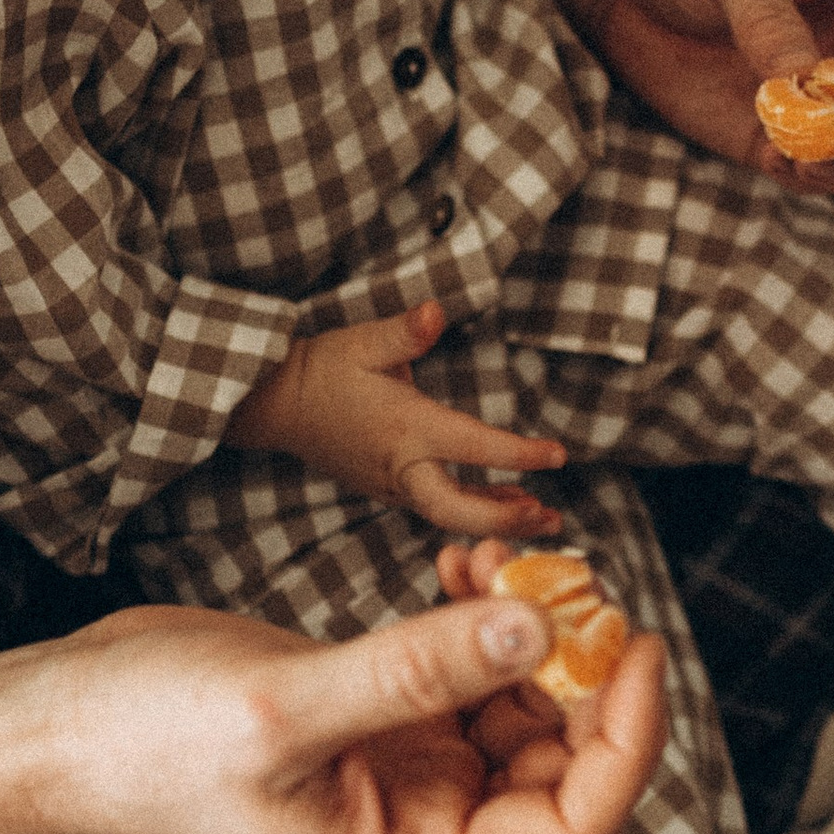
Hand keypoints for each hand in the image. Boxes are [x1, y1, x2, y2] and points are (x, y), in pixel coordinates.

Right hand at [30, 588, 666, 833]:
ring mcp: (409, 769)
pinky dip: (484, 613)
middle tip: (568, 577)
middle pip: (562, 761)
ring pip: (524, 703)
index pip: (571, 824)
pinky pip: (473, 667)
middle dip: (580, 670)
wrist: (64, 721)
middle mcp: (425, 828)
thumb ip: (413, 672)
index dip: (624, 740)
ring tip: (492, 556)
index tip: (634, 646)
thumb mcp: (287, 706)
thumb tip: (538, 628)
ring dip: (531, 628)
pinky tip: (460, 564)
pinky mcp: (387, 714)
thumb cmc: (152, 742)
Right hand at [228, 299, 566, 532]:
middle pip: (458, 510)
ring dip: (496, 519)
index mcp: (404, 428)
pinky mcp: (387, 488)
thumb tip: (435, 312)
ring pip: (450, 515)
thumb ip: (404, 332)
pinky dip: (473, 508)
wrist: (275, 405)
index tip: (558, 455)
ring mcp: (392, 484)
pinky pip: (436, 506)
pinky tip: (506, 502)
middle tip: (550, 516)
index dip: (518, 454)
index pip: (472, 447)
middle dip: (506, 520)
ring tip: (544, 518)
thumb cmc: (323, 369)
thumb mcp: (363, 342)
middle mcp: (401, 466)